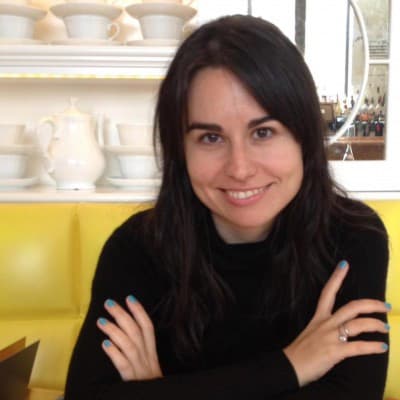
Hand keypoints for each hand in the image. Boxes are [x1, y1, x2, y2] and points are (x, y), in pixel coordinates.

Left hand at [97, 295, 162, 380]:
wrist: (158, 399)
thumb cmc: (149, 385)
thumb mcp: (149, 366)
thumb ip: (141, 351)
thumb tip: (126, 331)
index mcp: (152, 352)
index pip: (148, 327)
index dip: (139, 311)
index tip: (129, 297)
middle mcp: (147, 358)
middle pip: (136, 331)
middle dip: (123, 315)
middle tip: (109, 303)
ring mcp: (140, 369)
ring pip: (129, 344)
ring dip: (114, 330)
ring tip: (101, 321)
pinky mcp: (131, 381)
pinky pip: (123, 364)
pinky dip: (114, 353)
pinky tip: (104, 344)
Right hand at [283, 260, 389, 386]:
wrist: (289, 366)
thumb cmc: (301, 351)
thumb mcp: (311, 332)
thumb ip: (325, 328)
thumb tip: (341, 328)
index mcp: (319, 317)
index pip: (327, 292)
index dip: (336, 277)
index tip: (345, 264)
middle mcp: (326, 323)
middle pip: (352, 307)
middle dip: (371, 305)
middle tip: (385, 306)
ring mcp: (330, 337)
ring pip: (358, 324)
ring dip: (376, 325)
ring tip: (385, 329)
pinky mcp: (334, 352)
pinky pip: (358, 347)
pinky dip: (373, 347)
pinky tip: (382, 347)